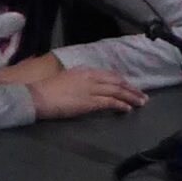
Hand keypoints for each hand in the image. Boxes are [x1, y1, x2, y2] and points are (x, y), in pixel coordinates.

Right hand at [29, 66, 143, 120]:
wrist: (39, 96)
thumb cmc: (47, 90)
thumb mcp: (66, 79)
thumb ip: (79, 82)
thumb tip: (86, 88)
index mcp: (85, 70)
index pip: (109, 75)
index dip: (121, 81)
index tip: (130, 86)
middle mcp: (91, 77)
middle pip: (117, 82)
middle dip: (131, 89)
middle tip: (142, 95)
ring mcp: (91, 89)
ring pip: (117, 91)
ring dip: (131, 97)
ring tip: (141, 103)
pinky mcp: (90, 102)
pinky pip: (110, 102)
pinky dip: (120, 105)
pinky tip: (128, 109)